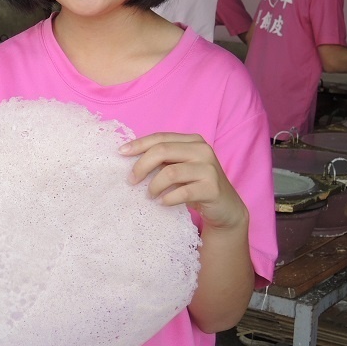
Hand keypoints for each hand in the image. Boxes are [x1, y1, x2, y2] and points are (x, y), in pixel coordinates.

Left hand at [118, 133, 247, 233]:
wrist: (225, 207)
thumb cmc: (196, 186)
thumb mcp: (180, 168)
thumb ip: (163, 160)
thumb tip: (130, 159)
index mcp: (193, 141)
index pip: (160, 137)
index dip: (139, 144)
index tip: (121, 153)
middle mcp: (203, 150)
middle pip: (162, 151)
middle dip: (141, 165)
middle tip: (131, 180)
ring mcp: (209, 168)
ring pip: (170, 172)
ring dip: (154, 185)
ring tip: (149, 195)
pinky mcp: (212, 188)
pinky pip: (182, 192)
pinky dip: (168, 198)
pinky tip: (163, 203)